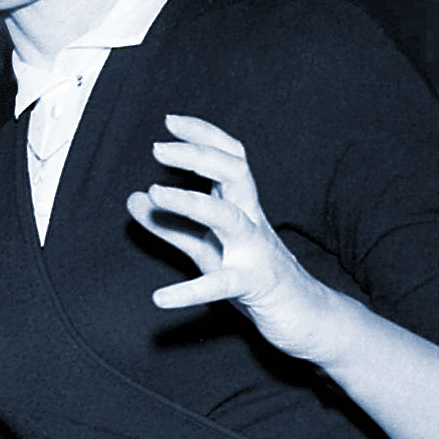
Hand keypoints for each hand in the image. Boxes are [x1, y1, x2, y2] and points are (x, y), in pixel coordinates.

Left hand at [124, 114, 335, 360]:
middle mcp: (252, 221)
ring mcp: (255, 252)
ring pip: (228, 217)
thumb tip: (134, 197)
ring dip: (191, 202)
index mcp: (241, 207)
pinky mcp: (254, 286)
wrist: (304, 318)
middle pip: (234, 173)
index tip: (170, 121)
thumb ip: (170, 225)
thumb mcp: (206, 247)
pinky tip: (160, 298)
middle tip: (157, 148)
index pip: (229, 158)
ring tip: (155, 193)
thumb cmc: (253, 275)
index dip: (203, 136)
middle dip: (198, 155)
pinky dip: (189, 291)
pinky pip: (221, 285)